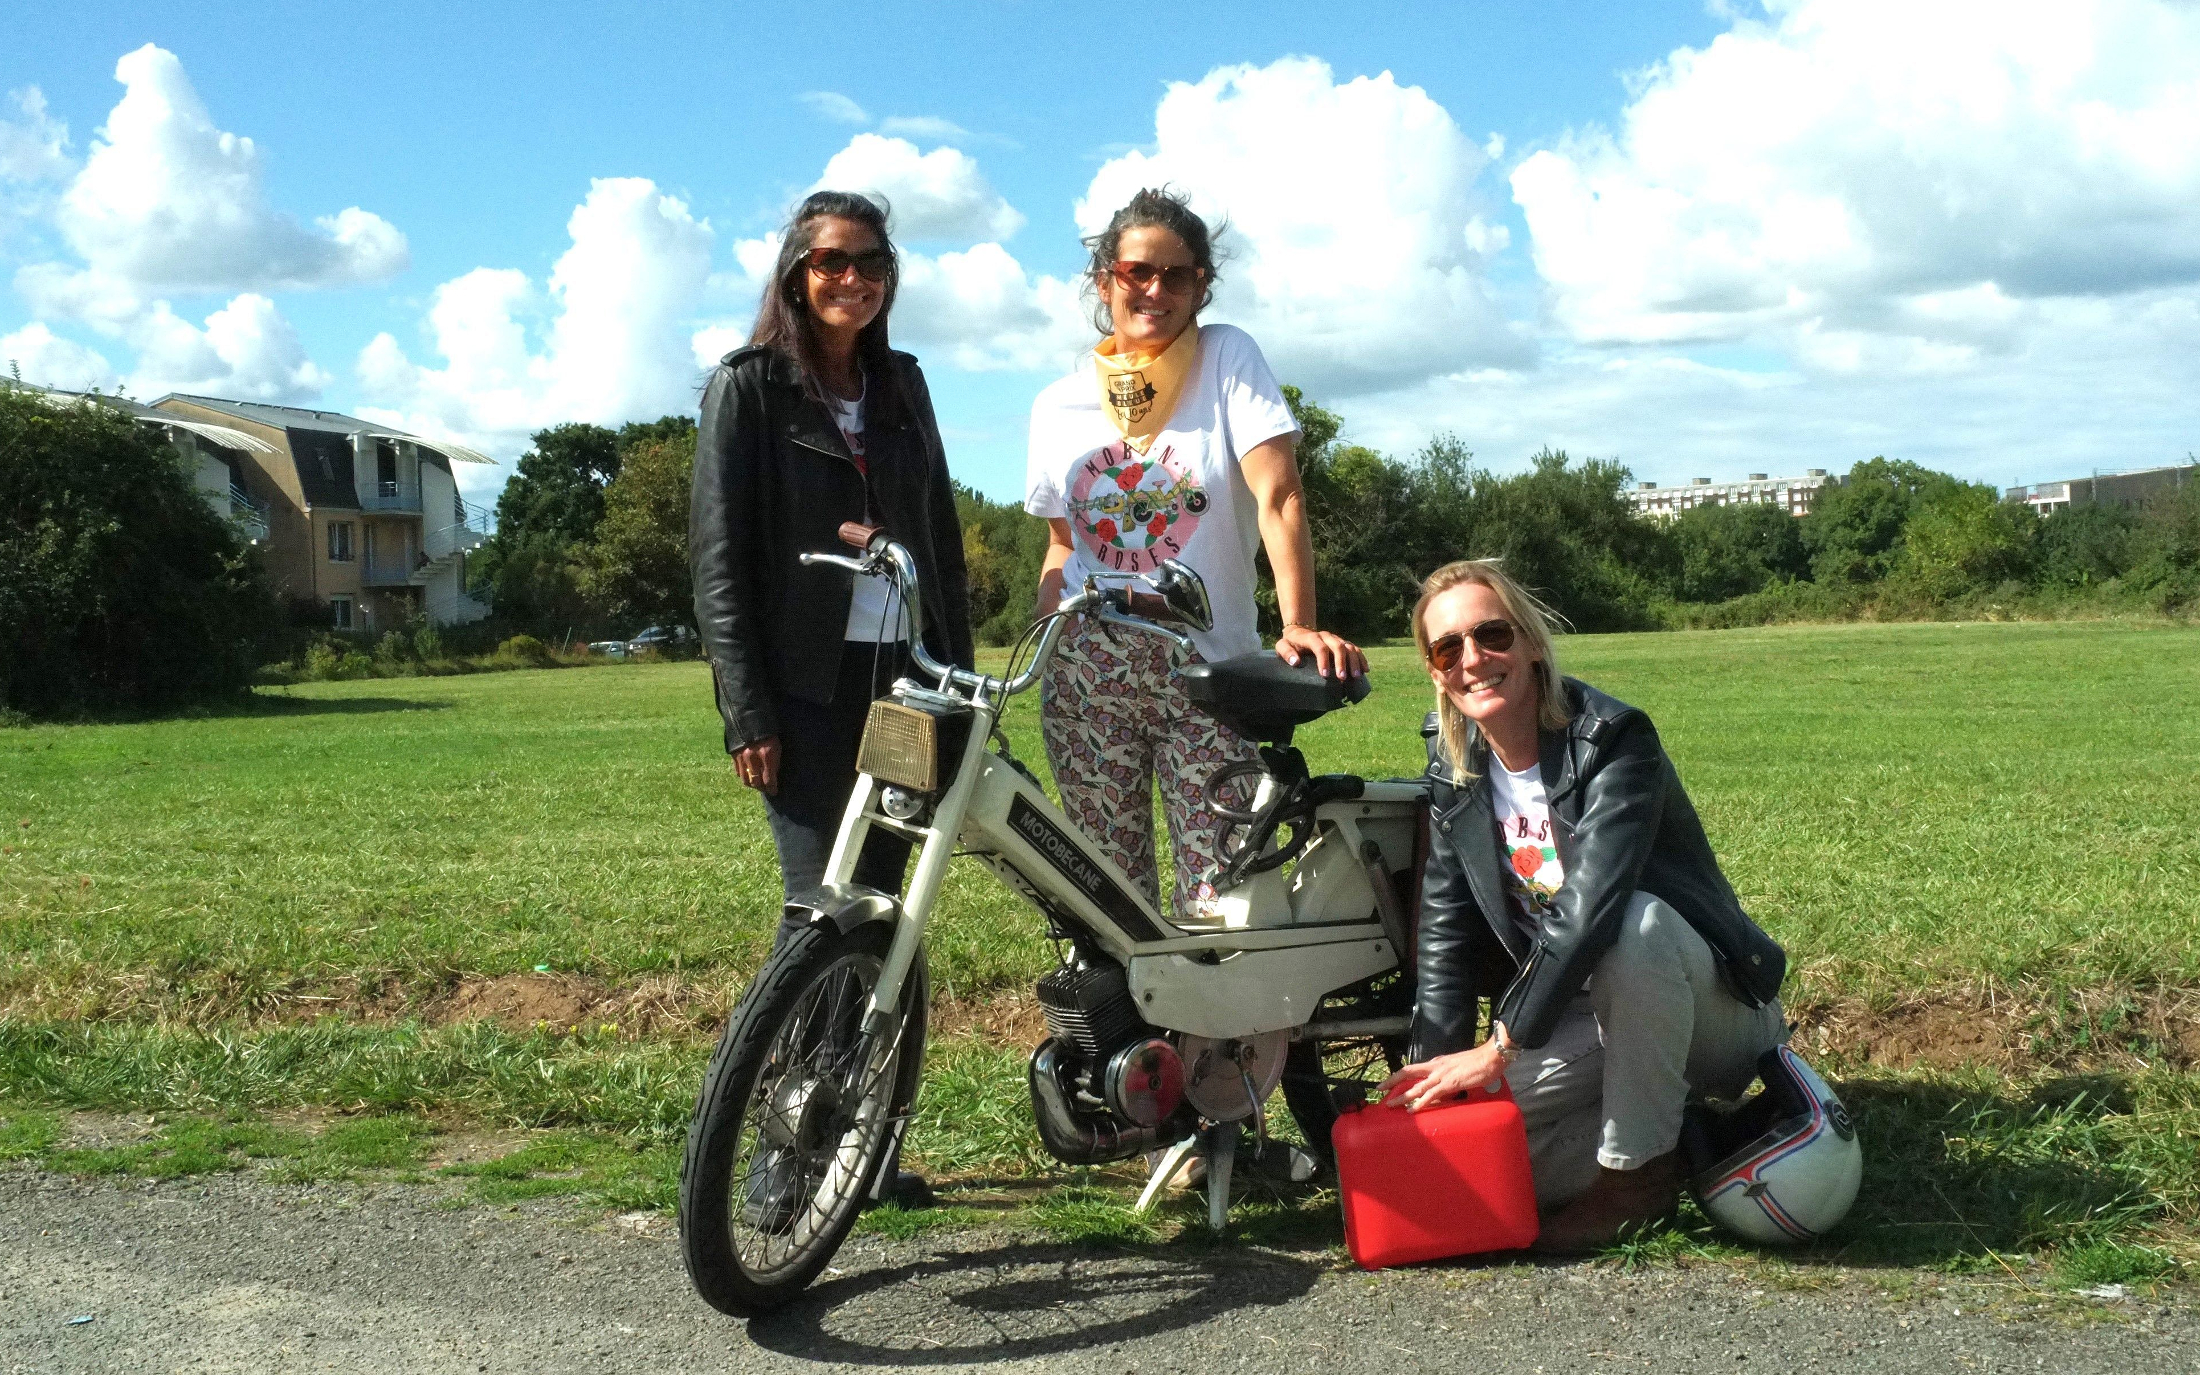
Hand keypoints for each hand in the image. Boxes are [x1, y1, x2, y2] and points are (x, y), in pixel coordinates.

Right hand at [733, 737, 780, 795]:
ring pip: (745, 779)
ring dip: (752, 784)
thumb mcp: (777, 746)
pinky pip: (738, 772)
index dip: (772, 788)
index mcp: (767, 755)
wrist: (750, 719)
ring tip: (756, 784)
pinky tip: (748, 775)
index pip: (769, 780)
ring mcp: (742, 757)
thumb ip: (774, 762)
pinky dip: (743, 776)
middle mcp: (753, 758)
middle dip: (762, 788)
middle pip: (756, 782)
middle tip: (765, 788)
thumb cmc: (768, 733)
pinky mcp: (734, 755)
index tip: (774, 791)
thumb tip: (772, 777)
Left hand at [1275, 624, 1366, 678]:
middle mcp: (1326, 636)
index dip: (1323, 660)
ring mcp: (1336, 639)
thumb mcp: (1282, 646)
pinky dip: (1361, 658)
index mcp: (1311, 637)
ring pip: (1349, 647)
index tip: (1325, 675)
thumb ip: (1286, 652)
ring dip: (1354, 661)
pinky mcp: (1343, 643)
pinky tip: (1365, 670)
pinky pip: (1355, 649)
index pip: (1319, 647)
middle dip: (1341, 662)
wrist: (1300, 632)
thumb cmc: (1291, 644)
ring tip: (1356, 677)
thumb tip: (1295, 662)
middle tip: (1342, 678)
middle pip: (1337, 646)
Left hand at [1377, 1041, 1509, 1111]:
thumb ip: (1449, 1078)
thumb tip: (1442, 1092)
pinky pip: (1431, 1094)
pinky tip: (1413, 1109)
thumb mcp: (1458, 1069)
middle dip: (1392, 1081)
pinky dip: (1420, 1103)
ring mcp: (1442, 1075)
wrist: (1491, 1056)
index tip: (1388, 1082)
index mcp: (1437, 1062)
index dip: (1399, 1075)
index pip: (1414, 1068)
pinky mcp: (1450, 1083)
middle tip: (1379, 1089)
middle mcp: (1436, 1066)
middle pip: (1408, 1072)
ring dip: (1403, 1096)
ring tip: (1391, 1104)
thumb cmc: (1480, 1063)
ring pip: (1417, 1086)